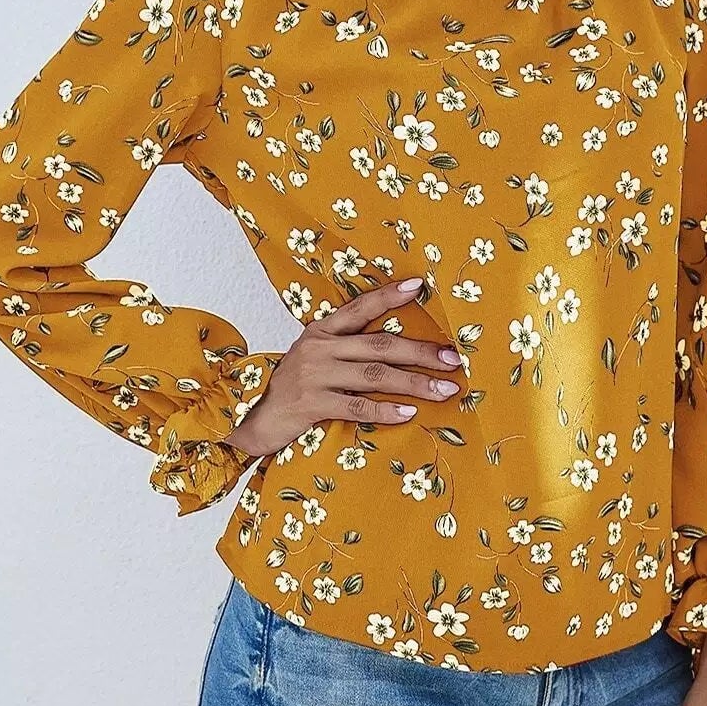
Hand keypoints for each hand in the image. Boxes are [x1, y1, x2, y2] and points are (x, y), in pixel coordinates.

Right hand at [228, 276, 464, 459]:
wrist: (253, 419)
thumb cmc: (294, 388)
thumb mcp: (315, 357)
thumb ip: (346, 348)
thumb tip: (398, 348)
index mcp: (321, 330)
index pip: (360, 307)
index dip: (389, 295)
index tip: (420, 286)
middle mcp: (318, 347)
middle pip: (380, 344)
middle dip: (421, 352)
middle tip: (453, 359)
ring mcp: (314, 375)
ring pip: (375, 376)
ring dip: (415, 383)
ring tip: (445, 390)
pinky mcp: (311, 405)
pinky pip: (356, 406)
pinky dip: (385, 411)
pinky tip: (409, 413)